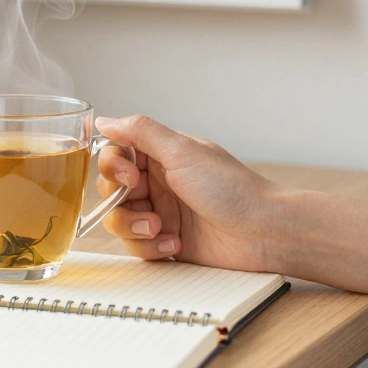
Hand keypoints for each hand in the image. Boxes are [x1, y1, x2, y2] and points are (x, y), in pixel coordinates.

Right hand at [94, 115, 284, 271]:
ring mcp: (161, 212)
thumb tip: (104, 120)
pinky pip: (136, 246)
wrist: (263, 232)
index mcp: (161, 155)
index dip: (112, 167)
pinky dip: (150, 247)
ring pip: (118, 220)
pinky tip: (174, 243)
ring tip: (159, 230)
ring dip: (133, 228)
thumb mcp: (182, 152)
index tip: (130, 176)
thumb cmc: (231, 189)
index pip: (115, 155)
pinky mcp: (165, 240)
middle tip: (147, 207)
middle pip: (110, 190)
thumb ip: (141, 133)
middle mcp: (158, 182)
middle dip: (121, 202)